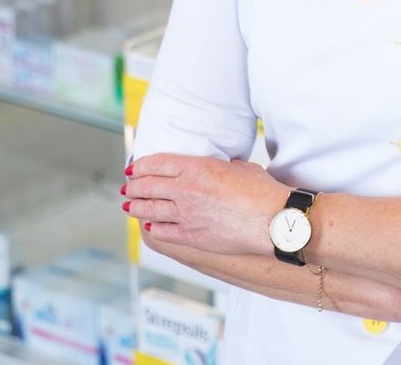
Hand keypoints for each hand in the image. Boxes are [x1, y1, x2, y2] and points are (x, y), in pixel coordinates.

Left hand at [124, 154, 289, 255]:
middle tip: (127, 186)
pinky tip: (149, 225)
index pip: (157, 164)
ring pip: (150, 209)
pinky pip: (163, 231)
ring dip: (136, 206)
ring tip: (129, 205)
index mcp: (196, 168)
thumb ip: (220, 166)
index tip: (133, 167)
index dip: (140, 165)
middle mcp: (185, 191)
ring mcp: (186, 215)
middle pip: (148, 186)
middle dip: (134, 186)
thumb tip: (218, 168)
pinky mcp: (191, 236)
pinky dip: (153, 227)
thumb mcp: (239, 167)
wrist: (272, 221)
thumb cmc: (262, 192)